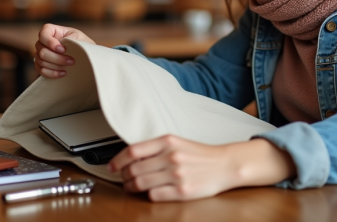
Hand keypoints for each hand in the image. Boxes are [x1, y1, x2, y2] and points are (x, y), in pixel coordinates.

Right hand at [34, 24, 95, 77]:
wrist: (86, 55)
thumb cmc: (82, 43)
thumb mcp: (78, 37)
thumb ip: (68, 39)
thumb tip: (62, 46)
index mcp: (52, 31)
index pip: (43, 34)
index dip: (50, 42)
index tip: (63, 49)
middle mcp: (44, 42)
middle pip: (41, 50)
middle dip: (57, 58)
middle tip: (71, 61)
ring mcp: (41, 53)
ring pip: (41, 61)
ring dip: (56, 65)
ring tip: (69, 66)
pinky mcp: (42, 65)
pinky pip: (41, 70)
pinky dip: (52, 73)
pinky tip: (63, 73)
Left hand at [108, 135, 295, 201]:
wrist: (224, 164)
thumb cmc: (200, 154)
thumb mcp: (177, 142)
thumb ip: (155, 148)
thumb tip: (130, 156)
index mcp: (168, 141)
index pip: (133, 150)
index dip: (117, 160)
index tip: (111, 166)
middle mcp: (170, 156)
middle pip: (134, 169)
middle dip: (124, 176)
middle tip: (122, 179)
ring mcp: (176, 174)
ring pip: (141, 183)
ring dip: (132, 187)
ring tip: (132, 187)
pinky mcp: (182, 191)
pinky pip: (154, 195)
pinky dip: (148, 195)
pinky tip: (150, 192)